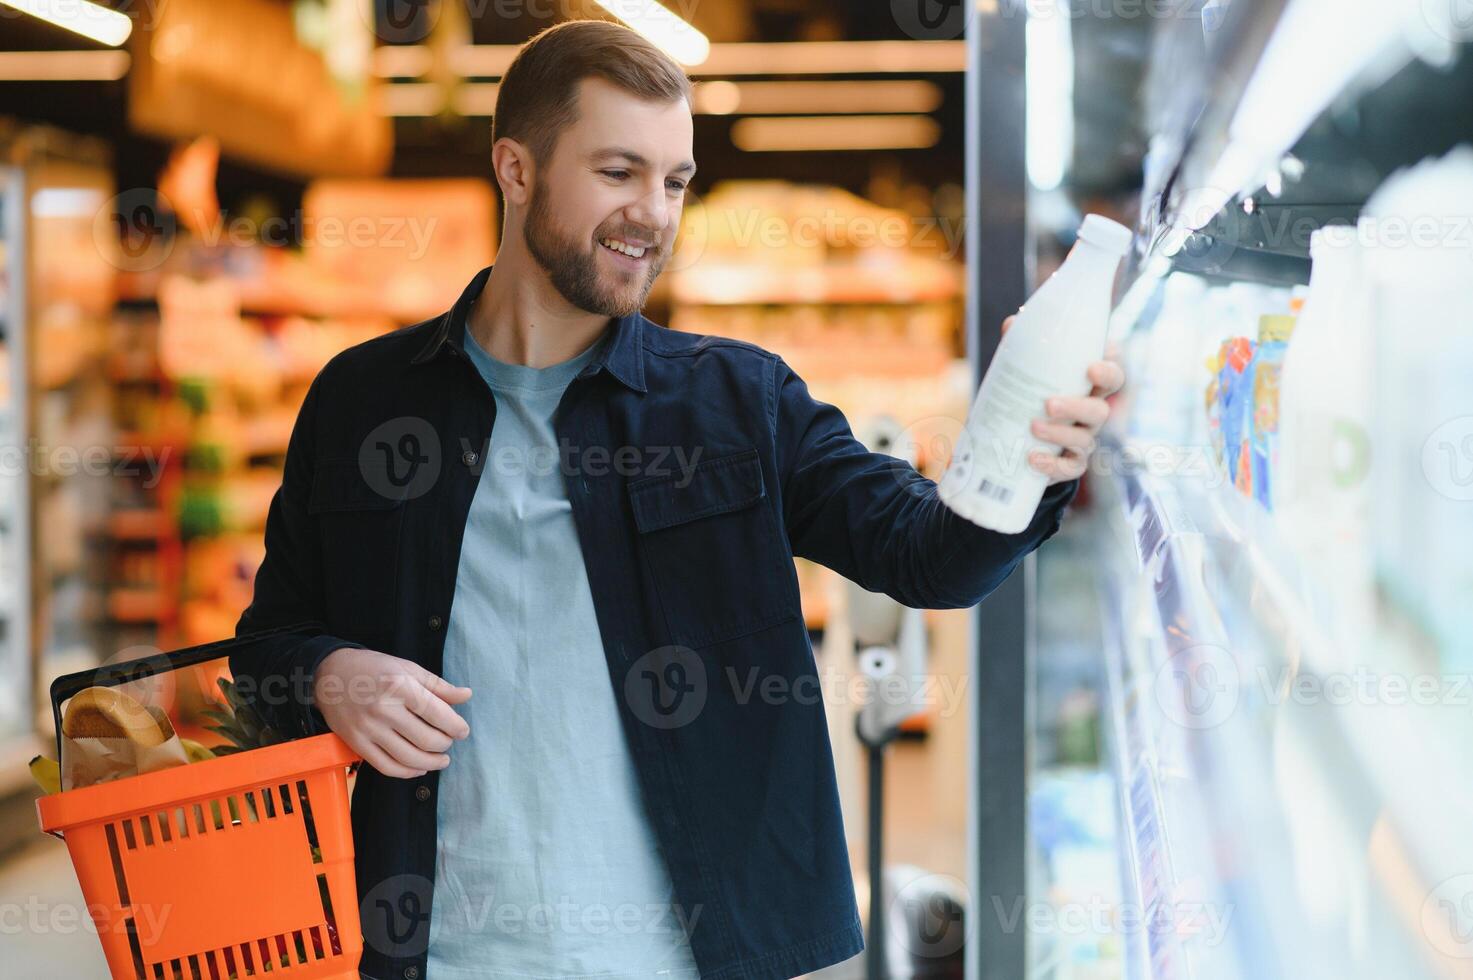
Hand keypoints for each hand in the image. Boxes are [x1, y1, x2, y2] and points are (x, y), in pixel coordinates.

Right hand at [312, 647, 472, 778]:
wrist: (329, 676)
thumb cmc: (373, 669)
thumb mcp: (407, 668)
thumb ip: (438, 686)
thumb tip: (467, 696)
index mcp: (400, 686)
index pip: (437, 714)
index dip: (456, 726)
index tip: (462, 731)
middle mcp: (384, 709)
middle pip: (426, 739)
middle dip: (445, 745)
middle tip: (449, 742)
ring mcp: (368, 729)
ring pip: (408, 758)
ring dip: (432, 763)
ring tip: (442, 760)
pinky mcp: (357, 744)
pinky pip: (386, 767)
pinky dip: (407, 772)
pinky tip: (419, 768)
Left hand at [1000, 315, 1125, 485]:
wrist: (1019, 437)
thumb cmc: (1031, 392)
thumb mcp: (1026, 368)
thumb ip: (1022, 345)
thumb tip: (1012, 322)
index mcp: (1087, 385)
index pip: (1112, 374)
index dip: (1109, 370)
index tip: (1092, 367)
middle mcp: (1091, 412)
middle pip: (1100, 409)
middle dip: (1077, 407)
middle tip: (1050, 403)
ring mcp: (1082, 439)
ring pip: (1085, 440)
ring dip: (1061, 434)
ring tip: (1034, 426)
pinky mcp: (1069, 464)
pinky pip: (1070, 468)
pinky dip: (1053, 466)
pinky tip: (1033, 459)